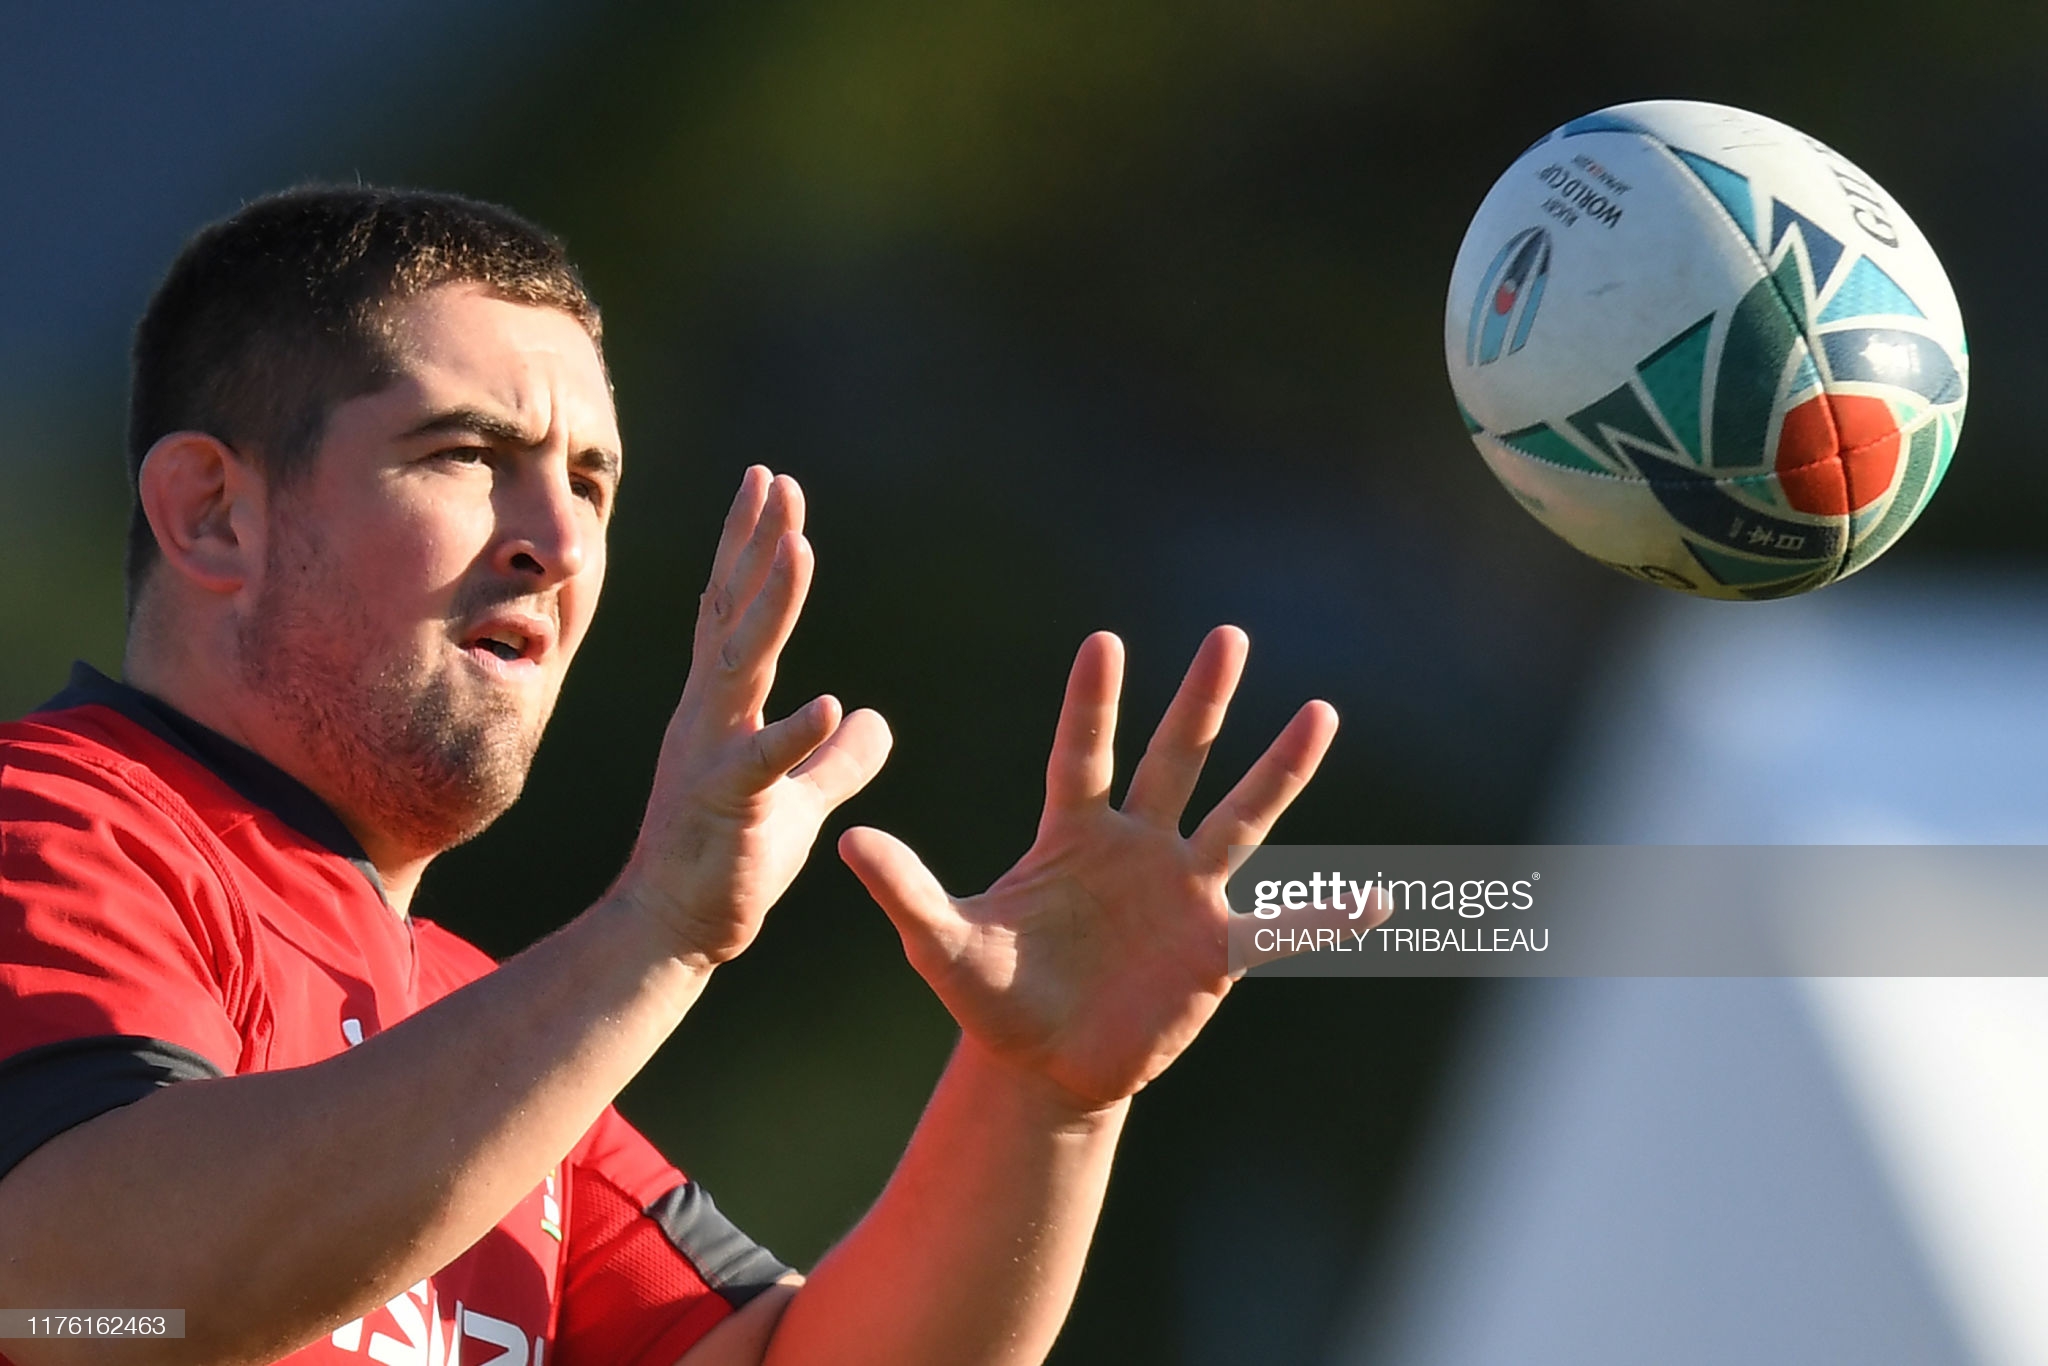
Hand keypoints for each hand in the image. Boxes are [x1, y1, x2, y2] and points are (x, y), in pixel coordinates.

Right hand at [618, 468, 891, 965]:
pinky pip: (760, 765)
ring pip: (741, 665)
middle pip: (732, 612)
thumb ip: (832, 758)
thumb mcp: (794, 799)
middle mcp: (707, 715)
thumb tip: (873, 720)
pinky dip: (792, 735)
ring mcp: (709, 755)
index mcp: (722, 706)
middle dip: (756, 545)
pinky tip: (828, 706)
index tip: (769, 484)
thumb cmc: (726, 863)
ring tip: (799, 548)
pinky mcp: (724, 807)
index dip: (748, 544)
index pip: (732, 606)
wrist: (670, 933)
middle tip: (779, 483)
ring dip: (770, 605)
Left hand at [839, 627, 1336, 1110]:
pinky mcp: (1215, 952)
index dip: (1093, 703)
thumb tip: (848, 839)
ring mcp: (1183, 893)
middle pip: (1174, 761)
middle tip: (1229, 635)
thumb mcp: (942, 946)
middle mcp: (1136, 848)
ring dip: (1279, 769)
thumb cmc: (992, 995)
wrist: (1042, 1065)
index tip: (1103, 642)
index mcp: (1071, 836)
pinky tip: (1379, 900)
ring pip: (1240, 819)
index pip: (1081, 755)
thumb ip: (906, 892)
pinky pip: (1281, 929)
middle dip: (1201, 701)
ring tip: (1320, 711)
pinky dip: (1326, 917)